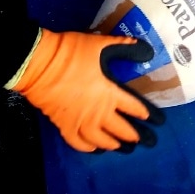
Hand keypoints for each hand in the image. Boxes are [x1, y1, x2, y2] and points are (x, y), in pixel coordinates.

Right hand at [12, 30, 165, 152]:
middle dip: (135, 135)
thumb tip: (146, 49)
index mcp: (109, 93)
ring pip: (101, 141)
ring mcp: (80, 122)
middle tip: (146, 141)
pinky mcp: (63, 126)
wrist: (38, 65)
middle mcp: (98, 113)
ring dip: (115, 144)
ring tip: (124, 148)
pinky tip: (95, 149)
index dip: (146, 114)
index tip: (156, 120)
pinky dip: (88, 148)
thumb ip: (124, 47)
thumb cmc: (71, 54)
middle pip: (120, 129)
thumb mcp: (101, 44)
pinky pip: (78, 143)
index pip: (133, 107)